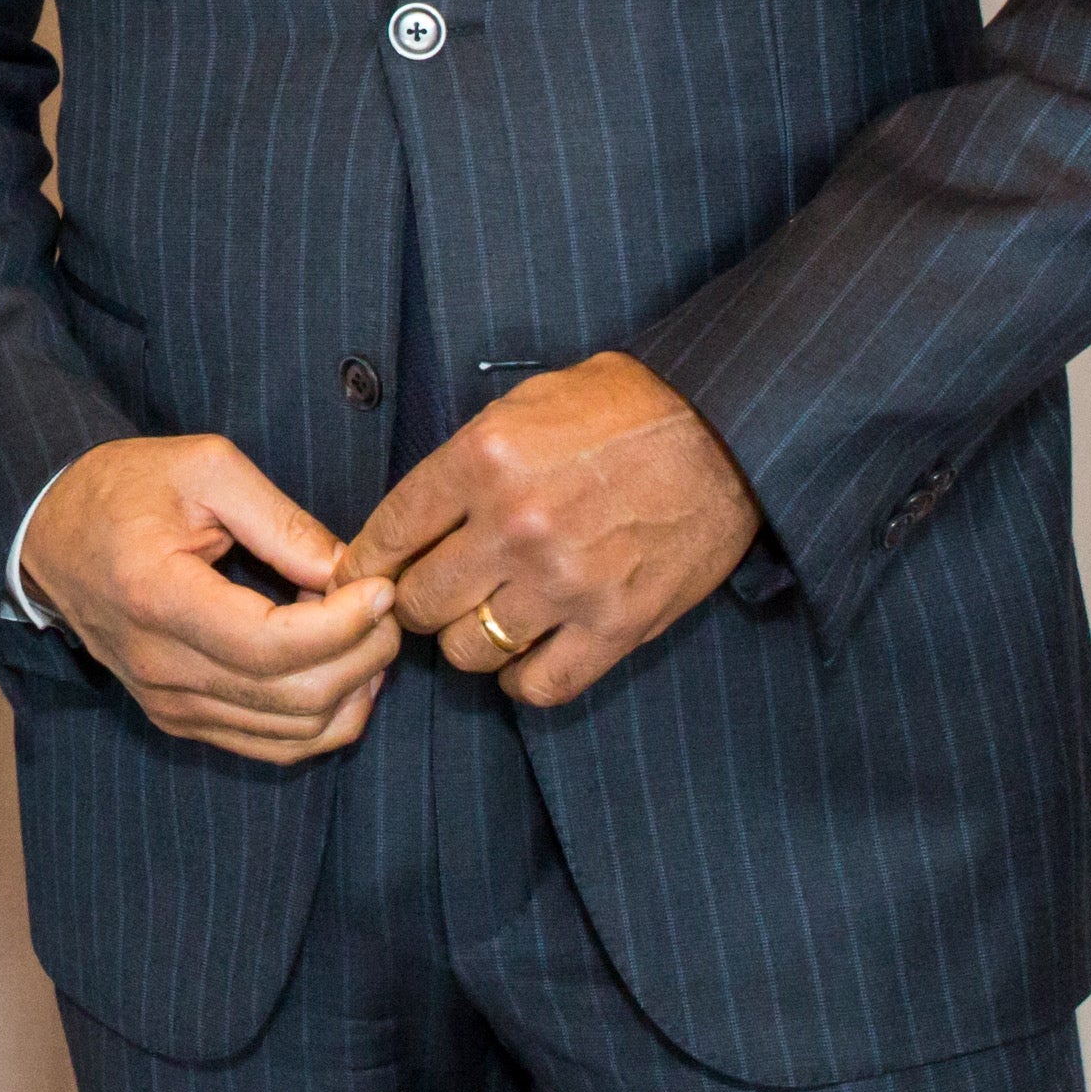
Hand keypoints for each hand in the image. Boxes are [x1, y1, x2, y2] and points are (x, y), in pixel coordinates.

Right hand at [20, 434, 400, 765]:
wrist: (52, 537)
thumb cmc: (124, 489)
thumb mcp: (203, 469)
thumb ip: (280, 520)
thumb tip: (346, 571)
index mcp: (158, 598)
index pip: (270, 647)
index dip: (342, 626)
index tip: (380, 588)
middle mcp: (161, 668)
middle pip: (292, 697)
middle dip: (363, 656)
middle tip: (387, 607)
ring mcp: (169, 703)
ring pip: (292, 734)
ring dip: (351, 689)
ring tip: (363, 633)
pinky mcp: (180, 719)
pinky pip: (272, 747)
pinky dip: (323, 717)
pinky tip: (340, 668)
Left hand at [334, 351, 758, 706]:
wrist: (726, 429)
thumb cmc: (623, 408)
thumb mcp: (524, 405)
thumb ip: (462, 462)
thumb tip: (409, 522)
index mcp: (482, 460)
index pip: (387, 534)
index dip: (366, 562)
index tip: (364, 575)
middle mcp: (514, 526)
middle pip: (418, 603)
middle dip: (415, 602)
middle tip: (435, 594)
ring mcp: (566, 582)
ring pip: (468, 652)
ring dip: (469, 640)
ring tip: (488, 617)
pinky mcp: (617, 624)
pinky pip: (539, 686)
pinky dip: (523, 678)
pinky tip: (529, 653)